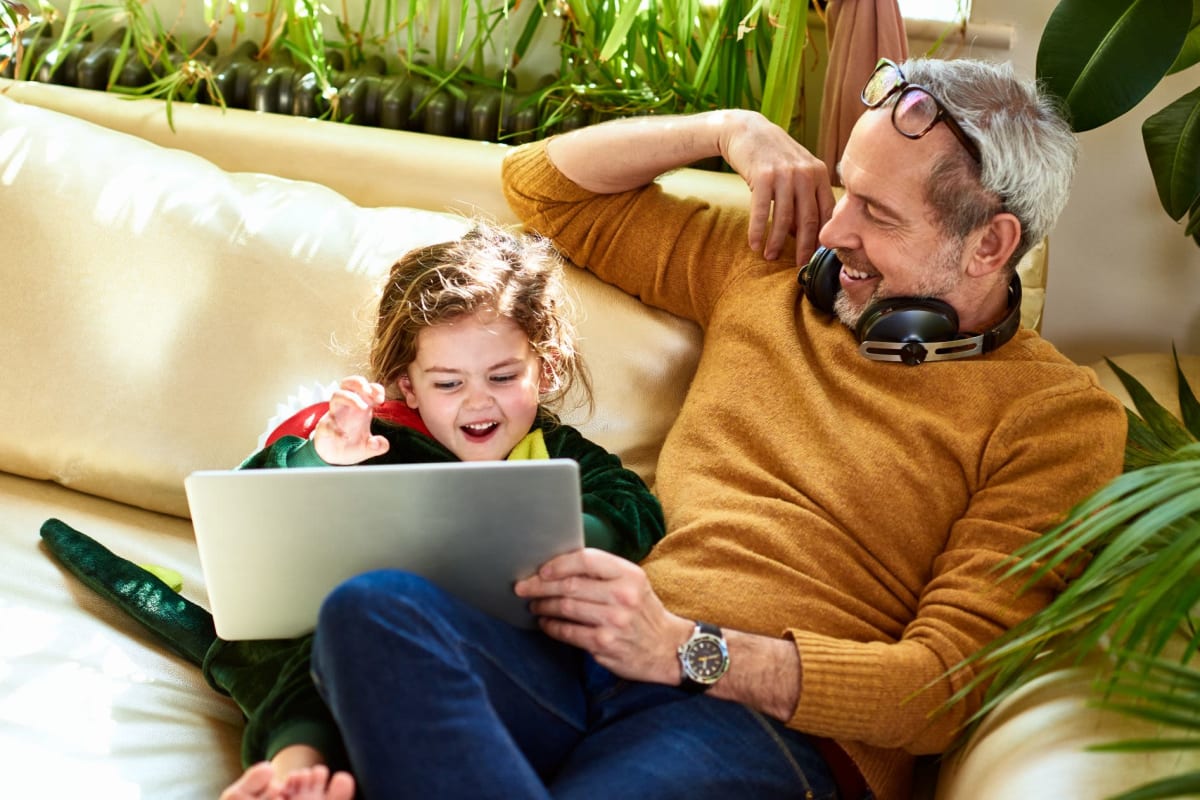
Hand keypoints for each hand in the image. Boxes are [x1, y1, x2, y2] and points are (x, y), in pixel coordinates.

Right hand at [312, 376, 390, 464]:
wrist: (333, 458)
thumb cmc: (352, 445)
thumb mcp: (369, 448)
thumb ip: (379, 446)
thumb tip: (381, 444)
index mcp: (360, 408)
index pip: (367, 389)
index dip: (375, 389)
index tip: (381, 399)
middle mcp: (346, 408)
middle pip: (348, 383)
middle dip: (359, 383)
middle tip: (369, 392)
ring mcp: (334, 416)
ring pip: (337, 395)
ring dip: (350, 398)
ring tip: (363, 408)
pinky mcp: (324, 428)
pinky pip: (327, 424)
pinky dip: (335, 429)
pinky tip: (344, 437)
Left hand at [514, 548, 692, 684]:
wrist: (667, 647)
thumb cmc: (642, 611)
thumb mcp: (633, 583)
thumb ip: (603, 573)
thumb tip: (559, 566)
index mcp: (628, 574)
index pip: (586, 560)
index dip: (558, 563)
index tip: (541, 570)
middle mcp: (623, 595)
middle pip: (570, 585)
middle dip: (540, 586)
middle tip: (523, 588)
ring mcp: (614, 621)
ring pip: (565, 608)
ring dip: (543, 606)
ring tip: (535, 605)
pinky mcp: (605, 643)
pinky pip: (568, 632)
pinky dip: (551, 627)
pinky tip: (545, 624)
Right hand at [718, 110, 834, 263]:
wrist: (746, 131)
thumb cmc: (773, 155)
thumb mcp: (797, 170)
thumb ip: (806, 197)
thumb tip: (805, 234)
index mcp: (819, 173)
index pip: (826, 212)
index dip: (823, 237)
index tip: (817, 256)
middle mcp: (805, 173)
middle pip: (809, 219)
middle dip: (805, 247)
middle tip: (799, 265)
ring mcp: (784, 174)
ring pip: (784, 219)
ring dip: (777, 242)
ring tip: (770, 256)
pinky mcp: (763, 176)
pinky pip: (761, 212)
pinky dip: (757, 231)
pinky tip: (754, 244)